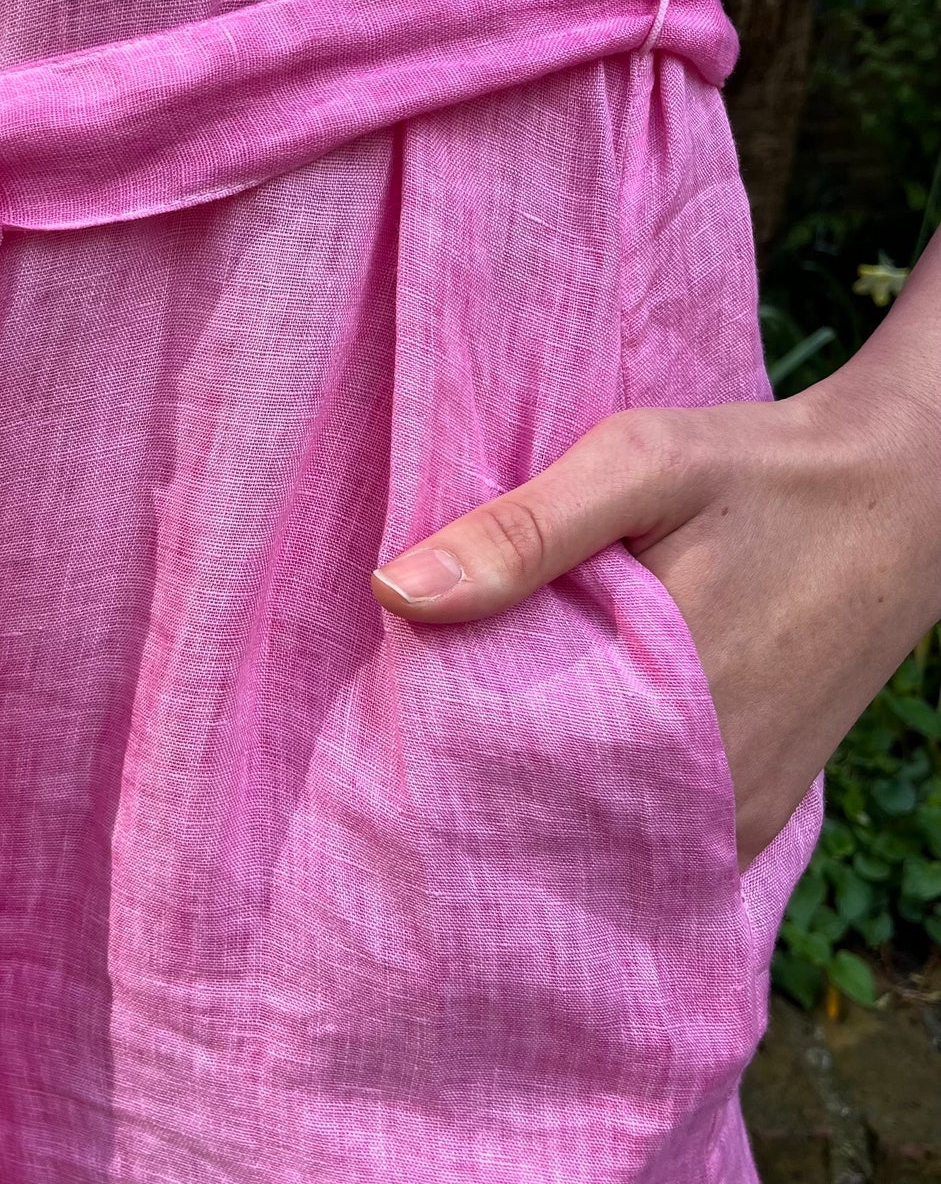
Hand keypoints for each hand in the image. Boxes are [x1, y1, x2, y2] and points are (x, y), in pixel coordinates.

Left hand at [370, 368, 940, 870]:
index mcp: (667, 709)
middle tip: (432, 703)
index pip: (502, 764)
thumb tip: (396, 591)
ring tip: (494, 711)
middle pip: (544, 802)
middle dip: (480, 759)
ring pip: (595, 821)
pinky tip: (569, 729)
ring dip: (538, 775)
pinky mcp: (754, 811)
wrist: (905, 497)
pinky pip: (649, 823)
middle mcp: (706, 787)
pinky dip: (598, 784)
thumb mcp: (641, 464)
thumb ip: (524, 530)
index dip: (437, 730)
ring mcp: (736, 813)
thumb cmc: (765, 473)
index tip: (398, 693)